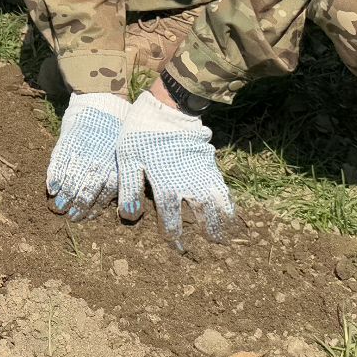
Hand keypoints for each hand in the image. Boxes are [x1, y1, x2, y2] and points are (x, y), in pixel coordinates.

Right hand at [45, 92, 131, 219]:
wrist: (102, 102)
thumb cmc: (116, 131)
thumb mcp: (123, 153)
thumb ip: (116, 174)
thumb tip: (115, 197)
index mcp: (115, 168)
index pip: (104, 196)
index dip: (93, 209)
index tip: (86, 217)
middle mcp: (99, 164)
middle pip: (87, 192)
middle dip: (78, 207)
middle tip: (71, 216)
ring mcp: (82, 153)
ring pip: (72, 181)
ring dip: (64, 197)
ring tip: (58, 208)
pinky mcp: (68, 143)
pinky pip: (59, 164)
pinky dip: (55, 178)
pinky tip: (52, 189)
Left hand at [115, 91, 234, 247]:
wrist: (168, 106)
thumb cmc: (142, 133)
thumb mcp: (128, 158)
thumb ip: (130, 188)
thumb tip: (129, 218)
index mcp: (166, 186)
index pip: (171, 221)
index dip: (173, 237)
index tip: (175, 246)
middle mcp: (189, 184)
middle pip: (203, 218)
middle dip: (206, 236)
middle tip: (208, 250)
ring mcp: (204, 175)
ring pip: (219, 206)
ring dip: (222, 223)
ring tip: (221, 238)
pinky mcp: (212, 165)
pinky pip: (225, 191)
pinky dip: (228, 205)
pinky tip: (228, 213)